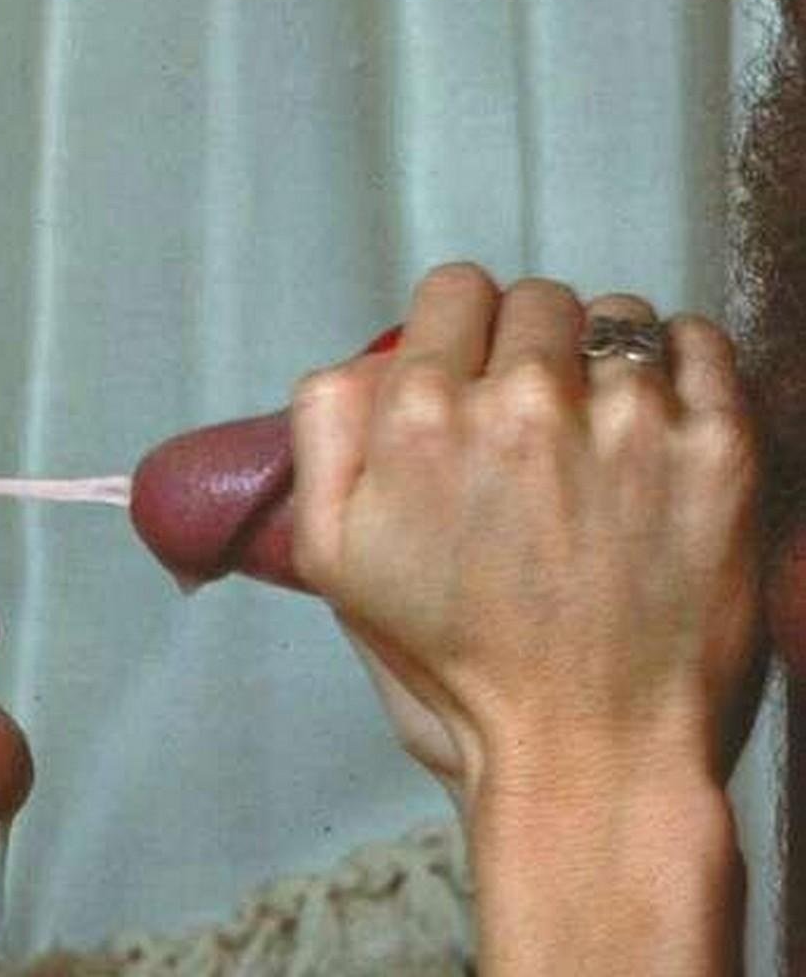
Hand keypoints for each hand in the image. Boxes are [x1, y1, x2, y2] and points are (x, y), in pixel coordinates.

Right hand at [289, 264, 763, 806]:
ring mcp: (629, 421)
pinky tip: (657, 422)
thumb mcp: (333, 559)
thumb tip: (361, 361)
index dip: (458, 332)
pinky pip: (700, 343)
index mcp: (422, 418)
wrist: (590, 751)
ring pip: (617, 316)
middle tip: (531, 419)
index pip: (453, 291)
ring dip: (603, 360)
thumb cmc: (458, 664)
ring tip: (600, 431)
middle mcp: (525, 402)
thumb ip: (326, 433)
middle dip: (526, 347)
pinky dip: (681, 366)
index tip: (471, 374)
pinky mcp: (718, 449)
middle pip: (533, 299)